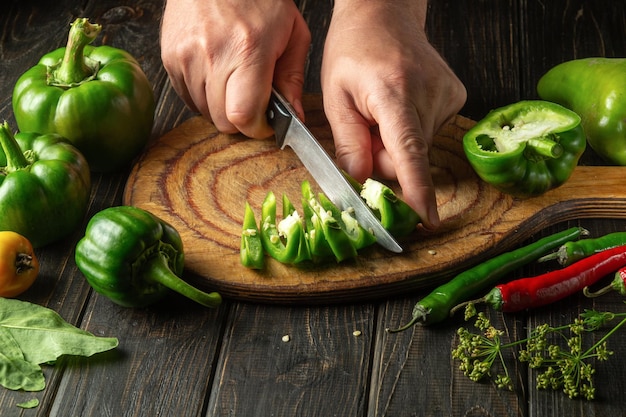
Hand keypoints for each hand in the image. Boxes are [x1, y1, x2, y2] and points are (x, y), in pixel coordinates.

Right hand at [160, 0, 310, 138]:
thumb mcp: (292, 33)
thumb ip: (293, 79)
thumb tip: (294, 117)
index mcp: (248, 49)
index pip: (243, 115)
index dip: (257, 128)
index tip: (266, 122)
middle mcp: (212, 54)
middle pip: (222, 121)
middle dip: (241, 119)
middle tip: (252, 100)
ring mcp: (186, 56)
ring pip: (203, 111)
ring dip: (220, 106)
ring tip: (233, 79)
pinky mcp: (169, 56)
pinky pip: (186, 96)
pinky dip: (202, 94)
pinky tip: (215, 72)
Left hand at [321, 0, 466, 229]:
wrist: (385, 13)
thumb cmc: (354, 49)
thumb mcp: (335, 96)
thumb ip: (348, 143)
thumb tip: (361, 181)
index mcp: (394, 93)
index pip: (409, 153)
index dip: (417, 191)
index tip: (427, 220)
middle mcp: (428, 95)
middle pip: (407, 158)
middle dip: (383, 156)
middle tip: (366, 126)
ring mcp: (447, 95)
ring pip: (416, 148)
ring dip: (395, 141)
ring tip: (381, 107)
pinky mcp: (455, 97)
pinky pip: (426, 133)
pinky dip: (408, 129)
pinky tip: (398, 102)